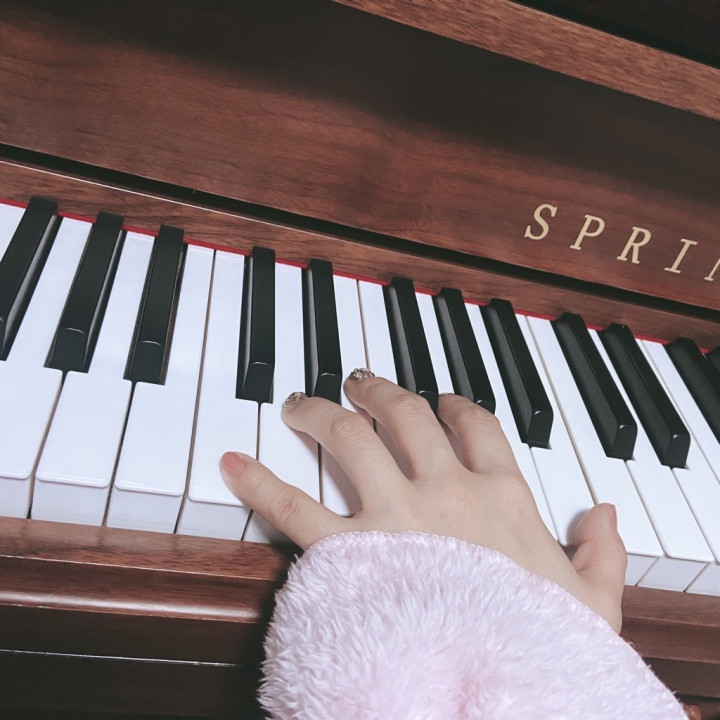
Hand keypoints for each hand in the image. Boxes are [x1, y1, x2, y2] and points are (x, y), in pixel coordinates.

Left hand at [221, 371, 626, 631]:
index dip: (454, 404)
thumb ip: (602, 555)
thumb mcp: (594, 604)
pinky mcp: (348, 554)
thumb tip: (606, 516)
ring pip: (351, 438)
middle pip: (406, 415)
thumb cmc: (542, 648)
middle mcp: (445, 490)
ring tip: (303, 403)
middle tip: (360, 382)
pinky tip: (233, 461)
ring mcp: (394, 516)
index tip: (441, 400)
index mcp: (502, 496)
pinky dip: (261, 481)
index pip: (475, 425)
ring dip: (323, 412)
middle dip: (379, 391)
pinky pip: (295, 506)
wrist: (500, 694)